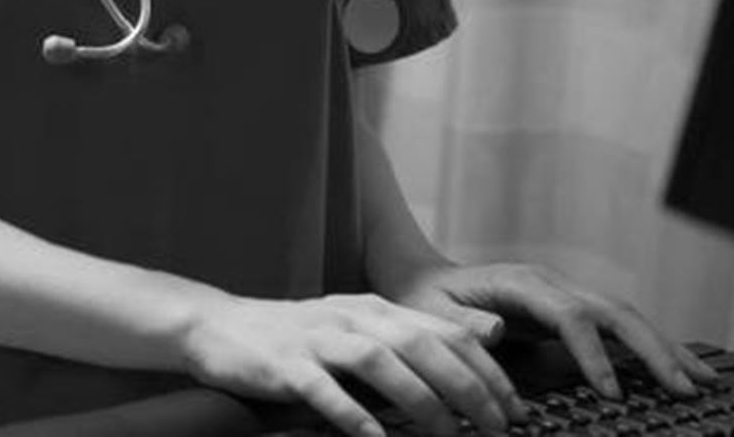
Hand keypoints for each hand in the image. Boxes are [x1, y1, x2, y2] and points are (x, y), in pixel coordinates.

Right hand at [181, 292, 524, 436]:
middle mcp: (350, 318)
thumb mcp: (352, 330)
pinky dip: (355, 416)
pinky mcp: (284, 365)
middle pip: (421, 344)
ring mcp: (316, 340)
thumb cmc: (292, 338)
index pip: (445, 331)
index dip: (487, 369)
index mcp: (374, 309)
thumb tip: (468, 368)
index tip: (516, 407)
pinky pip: (325, 391)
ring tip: (447, 435)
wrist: (217, 327)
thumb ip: (402, 343)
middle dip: (467, 387)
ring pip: (380, 361)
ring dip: (420, 400)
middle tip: (497, 426)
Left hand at [380, 260, 717, 399]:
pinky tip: (677, 367)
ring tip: (702, 380)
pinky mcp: (570, 308)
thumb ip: (462, 322)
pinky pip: (616, 326)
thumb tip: (496, 330)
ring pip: (625, 316)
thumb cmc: (424, 298)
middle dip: (651, 349)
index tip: (611, 393)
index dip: (593, 354)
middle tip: (685, 388)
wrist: (420, 276)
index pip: (570, 316)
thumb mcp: (430, 311)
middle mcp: (551, 283)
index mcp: (521, 282)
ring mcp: (564, 293)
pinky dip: (650, 345)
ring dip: (663, 347)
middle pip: (613, 311)